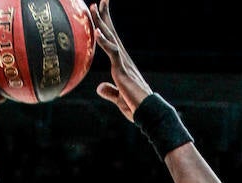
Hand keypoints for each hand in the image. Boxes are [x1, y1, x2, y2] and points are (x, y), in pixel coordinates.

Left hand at [90, 1, 151, 120]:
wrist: (148, 113)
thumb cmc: (137, 107)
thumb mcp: (119, 99)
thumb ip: (109, 91)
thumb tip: (99, 88)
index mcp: (122, 64)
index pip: (112, 39)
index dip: (106, 24)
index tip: (100, 8)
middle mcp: (123, 59)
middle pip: (111, 32)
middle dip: (104, 15)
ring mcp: (123, 64)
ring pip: (110, 38)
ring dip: (101, 22)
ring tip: (93, 7)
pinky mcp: (122, 71)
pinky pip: (112, 53)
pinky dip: (104, 42)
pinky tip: (97, 32)